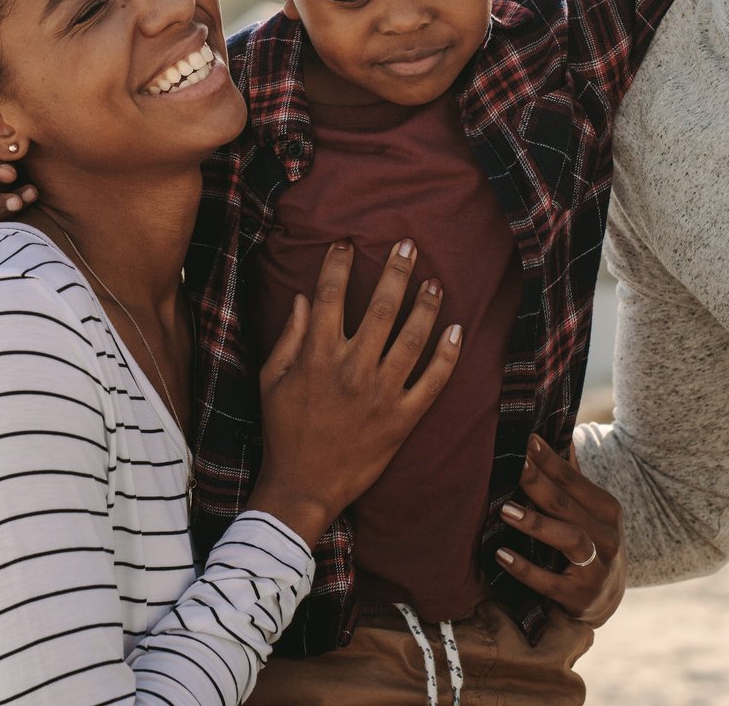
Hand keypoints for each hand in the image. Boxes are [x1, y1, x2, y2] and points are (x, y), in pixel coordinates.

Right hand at [248, 240, 462, 545]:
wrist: (304, 485)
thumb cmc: (283, 430)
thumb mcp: (272, 380)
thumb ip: (289, 338)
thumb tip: (304, 299)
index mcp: (317, 356)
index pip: (331, 296)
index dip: (339, 264)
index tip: (347, 242)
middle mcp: (352, 368)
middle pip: (380, 308)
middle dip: (395, 271)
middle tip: (407, 245)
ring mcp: (381, 394)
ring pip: (412, 338)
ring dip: (425, 306)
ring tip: (434, 281)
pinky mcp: (403, 418)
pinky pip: (433, 382)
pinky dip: (448, 355)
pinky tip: (456, 330)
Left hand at [494, 435, 625, 624]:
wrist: (607, 599)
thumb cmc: (589, 543)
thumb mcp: (588, 512)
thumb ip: (571, 479)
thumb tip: (556, 433)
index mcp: (606, 510)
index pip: (573, 479)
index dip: (549, 459)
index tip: (525, 439)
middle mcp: (607, 537)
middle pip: (567, 505)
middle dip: (539, 483)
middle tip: (514, 465)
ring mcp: (597, 569)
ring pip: (569, 539)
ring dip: (536, 524)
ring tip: (505, 511)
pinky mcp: (580, 597)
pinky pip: (550, 582)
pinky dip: (525, 569)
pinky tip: (501, 555)